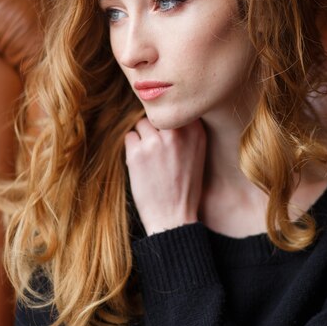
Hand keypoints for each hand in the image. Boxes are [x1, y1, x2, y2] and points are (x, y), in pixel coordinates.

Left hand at [124, 117, 206, 235]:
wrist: (174, 217)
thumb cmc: (185, 186)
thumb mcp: (197, 153)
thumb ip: (186, 130)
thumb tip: (167, 110)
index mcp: (196, 131)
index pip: (176, 108)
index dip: (170, 120)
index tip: (168, 133)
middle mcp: (177, 133)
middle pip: (158, 114)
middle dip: (155, 129)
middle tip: (158, 150)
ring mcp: (156, 142)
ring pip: (141, 124)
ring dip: (142, 138)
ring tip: (150, 159)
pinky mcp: (137, 153)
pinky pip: (129, 137)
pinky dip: (132, 150)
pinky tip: (142, 165)